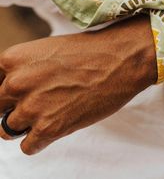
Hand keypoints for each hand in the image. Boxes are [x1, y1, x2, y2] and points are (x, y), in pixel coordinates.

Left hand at [0, 15, 155, 154]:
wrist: (119, 60)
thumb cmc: (87, 52)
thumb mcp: (46, 51)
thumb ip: (24, 69)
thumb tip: (11, 90)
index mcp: (12, 59)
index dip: (6, 92)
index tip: (16, 97)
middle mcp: (15, 83)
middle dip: (12, 108)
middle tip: (35, 103)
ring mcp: (31, 107)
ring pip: (7, 129)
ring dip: (26, 125)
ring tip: (48, 112)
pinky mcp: (49, 129)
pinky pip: (27, 146)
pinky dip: (38, 140)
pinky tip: (55, 124)